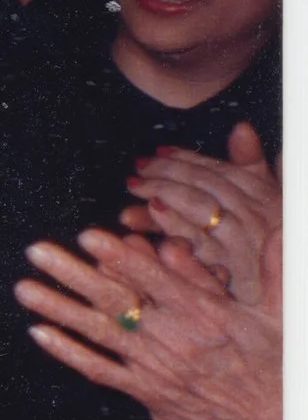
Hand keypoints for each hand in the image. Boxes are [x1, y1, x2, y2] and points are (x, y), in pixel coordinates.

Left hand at [17, 228, 281, 419]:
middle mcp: (173, 337)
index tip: (89, 236)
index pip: (155, 278)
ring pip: (98, 332)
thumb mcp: (281, 312)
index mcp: (205, 313)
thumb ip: (272, 267)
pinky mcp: (146, 391)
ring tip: (22, 287)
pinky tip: (38, 333)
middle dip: (71, 273)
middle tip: (36, 250)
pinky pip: (99, 370)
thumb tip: (271, 227)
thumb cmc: (278, 364)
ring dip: (57, 308)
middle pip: (114, 299)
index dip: (120, 257)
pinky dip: (67, 352)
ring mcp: (155, 366)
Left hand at [122, 123, 279, 304]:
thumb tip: (241, 128)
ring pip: (197, 207)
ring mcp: (240, 241)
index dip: (187, 158)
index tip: (160, 152)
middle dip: (168, 172)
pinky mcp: (227, 267)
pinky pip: (194, 240)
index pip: (218, 170)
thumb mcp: (272, 201)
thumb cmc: (271, 244)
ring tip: (135, 187)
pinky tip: (149, 212)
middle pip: (203, 185)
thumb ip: (254, 164)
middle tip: (139, 168)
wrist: (284, 291)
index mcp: (264, 196)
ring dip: (164, 193)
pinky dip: (171, 225)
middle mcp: (254, 215)